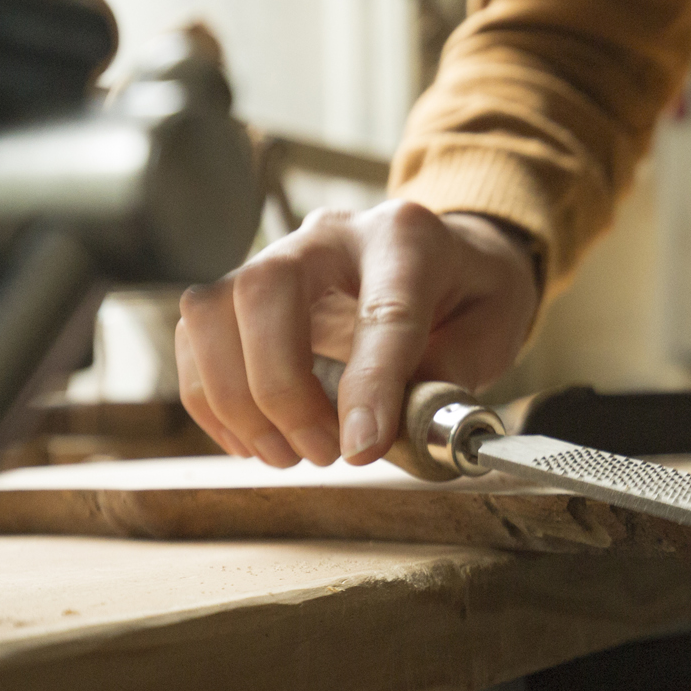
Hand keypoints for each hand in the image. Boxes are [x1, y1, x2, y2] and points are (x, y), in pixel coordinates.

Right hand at [176, 201, 537, 466]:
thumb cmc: (471, 295)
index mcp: (409, 239)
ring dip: (237, 398)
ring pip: (214, 310)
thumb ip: (449, 375)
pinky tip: (255, 441)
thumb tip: (387, 429)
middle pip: (266, 290)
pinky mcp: (243, 289)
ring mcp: (278, 256)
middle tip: (323, 453)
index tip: (360, 449)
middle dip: (280, 387)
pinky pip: (197, 337)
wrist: (451, 259)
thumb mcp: (493, 331)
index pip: (384, 311)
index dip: (369, 385)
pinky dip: (212, 400)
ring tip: (290, 454)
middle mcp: (332, 235)